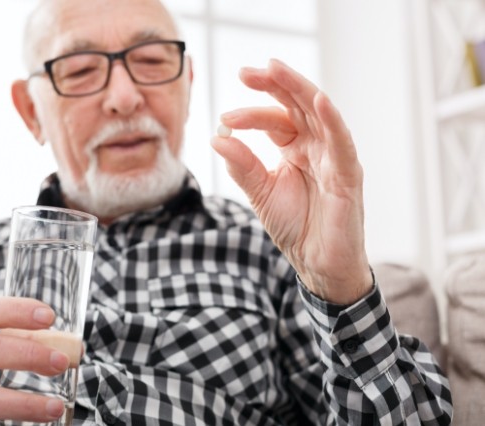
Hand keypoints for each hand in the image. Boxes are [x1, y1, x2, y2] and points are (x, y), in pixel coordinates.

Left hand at [211, 59, 371, 304]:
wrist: (316, 265)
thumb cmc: (295, 227)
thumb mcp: (261, 193)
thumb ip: (243, 166)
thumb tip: (217, 137)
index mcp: (295, 149)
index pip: (275, 120)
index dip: (250, 115)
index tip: (224, 119)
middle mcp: (316, 147)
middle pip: (297, 105)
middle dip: (274, 85)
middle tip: (246, 72)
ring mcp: (334, 158)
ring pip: (319, 114)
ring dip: (298, 89)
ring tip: (275, 70)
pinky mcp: (348, 175)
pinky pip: (342, 142)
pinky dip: (332, 120)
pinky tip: (318, 100)